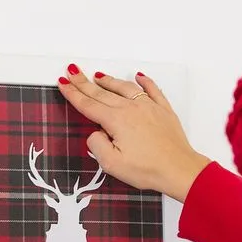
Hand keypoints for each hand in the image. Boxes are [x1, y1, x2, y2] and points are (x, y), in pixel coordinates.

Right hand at [57, 65, 210, 201]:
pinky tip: (139, 76)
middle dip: (84, 82)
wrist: (178, 168)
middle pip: (102, 93)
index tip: (63, 84)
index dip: (73, 94)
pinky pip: (152, 90)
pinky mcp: (163, 110)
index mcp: (116, 121)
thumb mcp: (112, 164)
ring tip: (97, 75)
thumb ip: (97, 145)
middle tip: (72, 72)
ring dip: (109, 81)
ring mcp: (148, 107)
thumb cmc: (148, 169)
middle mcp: (131, 109)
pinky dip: (144, 81)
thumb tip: (95, 133)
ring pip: (124, 88)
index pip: (89, 105)